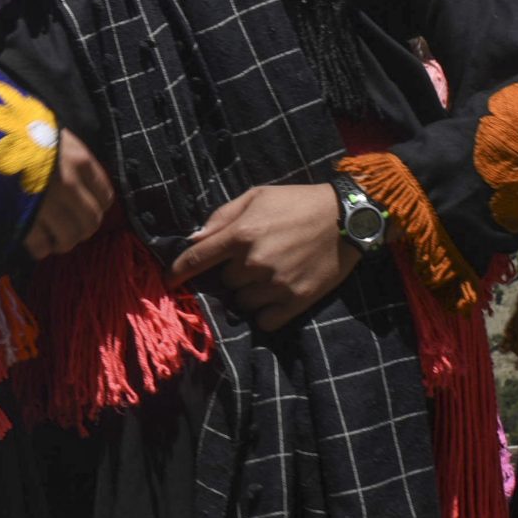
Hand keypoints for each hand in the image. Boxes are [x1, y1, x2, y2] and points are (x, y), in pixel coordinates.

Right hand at [26, 128, 114, 259]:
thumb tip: (78, 175)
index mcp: (77, 160)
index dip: (98, 206)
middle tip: (71, 229)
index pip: (104, 195)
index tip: (88, 208)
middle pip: (91, 221)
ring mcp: (47, 204)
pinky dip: (41, 249)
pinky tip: (36, 243)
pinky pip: (41, 246)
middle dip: (83, 230)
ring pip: (70, 238)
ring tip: (54, 240)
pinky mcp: (24, 219)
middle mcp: (68, 184)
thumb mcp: (49, 131)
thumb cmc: (12, 130)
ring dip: (64, 242)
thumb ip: (68, 153)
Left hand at [167, 183, 359, 331]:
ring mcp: (276, 285)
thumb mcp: (257, 196)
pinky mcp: (296, 301)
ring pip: (243, 302)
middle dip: (234, 272)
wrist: (348, 218)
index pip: (197, 259)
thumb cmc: (298, 202)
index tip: (169, 282)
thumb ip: (222, 217)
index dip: (179, 272)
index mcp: (242, 234)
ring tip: (270, 275)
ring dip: (250, 293)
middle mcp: (255, 262)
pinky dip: (266, 312)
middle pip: (226, 282)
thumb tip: (194, 238)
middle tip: (256, 259)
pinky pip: (265, 321)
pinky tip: (276, 296)